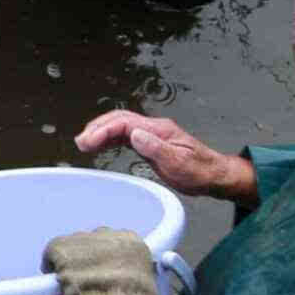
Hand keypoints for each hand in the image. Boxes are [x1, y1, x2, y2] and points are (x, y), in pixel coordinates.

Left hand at [42, 226, 161, 294]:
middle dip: (88, 256)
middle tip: (85, 274)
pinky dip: (50, 262)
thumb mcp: (146, 286)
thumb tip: (128, 280)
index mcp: (131, 242)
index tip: (101, 266)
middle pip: (93, 240)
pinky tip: (52, 274)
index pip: (115, 241)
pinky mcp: (63, 249)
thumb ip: (135, 274)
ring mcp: (84, 241)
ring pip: (73, 245)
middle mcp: (108, 235)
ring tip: (70, 277)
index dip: (105, 255)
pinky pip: (51, 251)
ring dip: (71, 259)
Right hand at [74, 109, 256, 205]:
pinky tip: (100, 144)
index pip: (125, 123)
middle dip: (97, 128)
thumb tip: (134, 134)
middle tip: (80, 142)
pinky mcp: (150, 143)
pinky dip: (109, 138)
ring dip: (100, 131)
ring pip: (120, 125)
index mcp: (160, 130)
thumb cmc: (200, 171)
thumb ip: (157, 148)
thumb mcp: (180, 163)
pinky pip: (124, 135)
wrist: (214, 175)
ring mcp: (151, 134)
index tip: (89, 142)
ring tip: (83, 142)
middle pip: (119, 119)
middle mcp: (153, 128)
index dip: (104, 130)